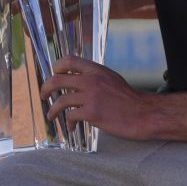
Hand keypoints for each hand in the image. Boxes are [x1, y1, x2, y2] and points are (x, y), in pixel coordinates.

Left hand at [39, 56, 155, 140]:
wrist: (143, 114)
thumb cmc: (129, 99)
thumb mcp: (112, 79)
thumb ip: (95, 77)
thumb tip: (78, 80)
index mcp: (96, 70)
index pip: (69, 60)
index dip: (57, 66)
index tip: (53, 74)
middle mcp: (91, 80)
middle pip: (58, 79)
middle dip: (46, 88)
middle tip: (43, 95)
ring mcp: (91, 96)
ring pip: (61, 100)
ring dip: (53, 109)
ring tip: (51, 115)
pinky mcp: (92, 113)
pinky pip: (71, 116)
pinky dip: (68, 122)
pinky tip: (71, 126)